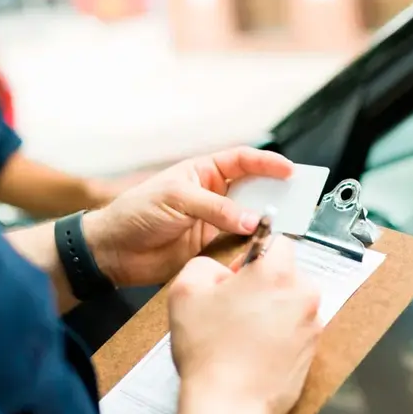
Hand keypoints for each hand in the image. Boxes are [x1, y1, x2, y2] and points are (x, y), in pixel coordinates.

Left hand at [84, 147, 292, 286]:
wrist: (114, 251)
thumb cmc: (137, 213)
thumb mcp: (177, 200)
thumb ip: (216, 209)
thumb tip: (252, 220)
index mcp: (204, 173)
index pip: (242, 161)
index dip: (267, 163)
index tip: (290, 170)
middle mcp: (214, 195)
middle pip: (253, 190)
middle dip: (275, 193)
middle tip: (298, 200)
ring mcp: (215, 222)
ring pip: (250, 218)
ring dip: (267, 222)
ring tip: (287, 225)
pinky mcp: (212, 248)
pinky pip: (240, 244)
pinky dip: (253, 246)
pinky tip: (264, 247)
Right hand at [167, 237, 321, 413]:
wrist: (229, 405)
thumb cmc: (209, 351)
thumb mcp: (185, 291)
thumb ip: (204, 265)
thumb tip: (221, 271)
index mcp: (278, 274)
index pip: (279, 242)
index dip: (254, 256)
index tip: (238, 276)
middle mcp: (303, 296)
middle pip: (288, 276)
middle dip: (265, 286)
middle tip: (235, 309)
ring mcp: (312, 326)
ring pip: (292, 305)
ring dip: (273, 312)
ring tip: (243, 336)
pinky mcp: (313, 353)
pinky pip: (296, 332)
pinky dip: (280, 337)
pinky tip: (255, 353)